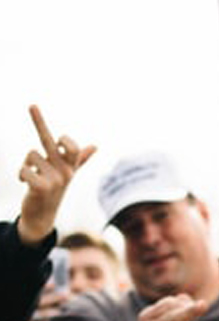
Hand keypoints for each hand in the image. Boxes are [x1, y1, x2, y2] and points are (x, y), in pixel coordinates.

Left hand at [17, 105, 96, 245]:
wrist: (43, 216)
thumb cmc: (54, 191)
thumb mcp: (67, 173)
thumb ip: (80, 158)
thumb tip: (95, 146)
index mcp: (70, 166)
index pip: (71, 146)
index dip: (64, 139)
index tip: (58, 129)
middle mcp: (64, 171)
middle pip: (50, 142)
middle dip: (39, 121)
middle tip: (31, 105)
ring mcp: (55, 180)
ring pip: (31, 155)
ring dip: (27, 165)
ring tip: (31, 176)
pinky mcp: (42, 188)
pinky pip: (24, 169)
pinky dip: (21, 174)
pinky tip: (25, 183)